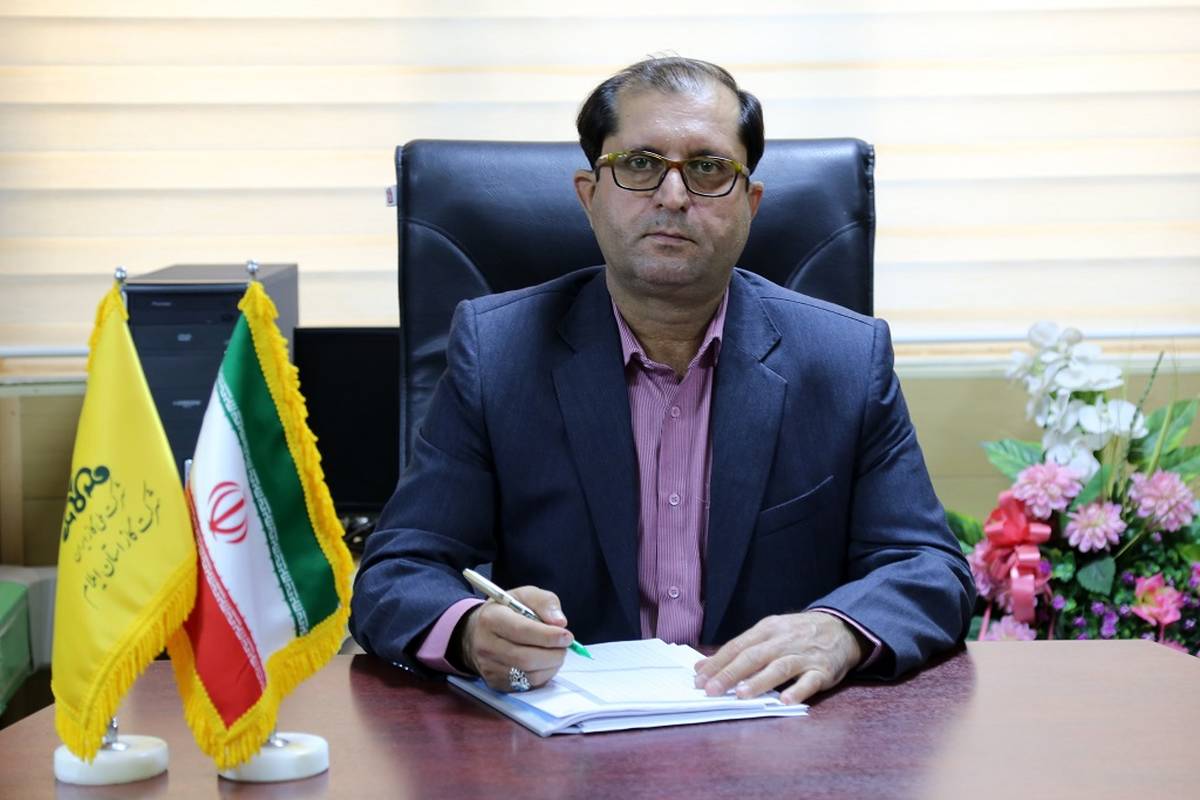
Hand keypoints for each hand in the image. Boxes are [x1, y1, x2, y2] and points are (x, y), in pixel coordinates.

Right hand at [459, 586, 574, 691]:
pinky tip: (546, 663)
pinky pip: (527, 685)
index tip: (567, 636)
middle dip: (553, 654)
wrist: (479, 632)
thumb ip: (545, 603)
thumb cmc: (507, 611)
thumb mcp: (525, 595)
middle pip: (525, 658)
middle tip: (565, 646)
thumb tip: (560, 622)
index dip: (548, 636)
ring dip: (551, 666)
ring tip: (556, 653)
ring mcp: (489, 667)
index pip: (521, 631)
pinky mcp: (496, 683)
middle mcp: (486, 645)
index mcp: (491, 619)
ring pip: (528, 674)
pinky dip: (543, 675)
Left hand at [693, 611, 864, 704]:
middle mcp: (783, 641)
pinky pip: (809, 681)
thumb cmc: (797, 634)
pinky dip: (797, 691)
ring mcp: (804, 656)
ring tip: (741, 694)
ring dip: (759, 681)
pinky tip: (785, 701)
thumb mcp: (768, 633)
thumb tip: (703, 667)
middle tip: (711, 690)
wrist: (841, 627)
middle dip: (730, 674)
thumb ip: (738, 650)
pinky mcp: (823, 670)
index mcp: (767, 630)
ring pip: (779, 668)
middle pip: (753, 656)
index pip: (737, 646)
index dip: (717, 663)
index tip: (699, 679)